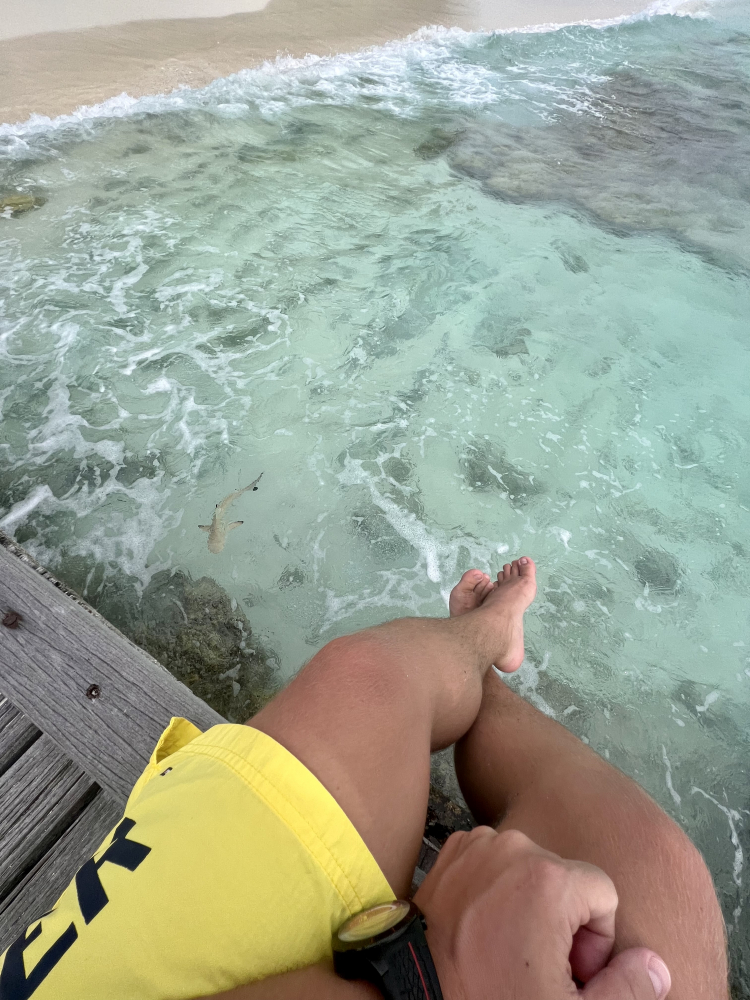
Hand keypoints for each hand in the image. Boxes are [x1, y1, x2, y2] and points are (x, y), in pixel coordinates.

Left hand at [414, 827, 670, 999]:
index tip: (567, 968)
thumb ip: (629, 989)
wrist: (412, 997)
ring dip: (527, 904)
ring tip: (506, 947)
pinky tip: (481, 928)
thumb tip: (655, 964)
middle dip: (562, 921)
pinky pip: (494, 863)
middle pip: (567, 880)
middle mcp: (513, 847)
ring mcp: (477, 844)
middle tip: (535, 963)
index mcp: (549, 877)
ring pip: (530, 871)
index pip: (604, 893)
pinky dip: (494, 890)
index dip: (595, 940)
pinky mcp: (452, 851)